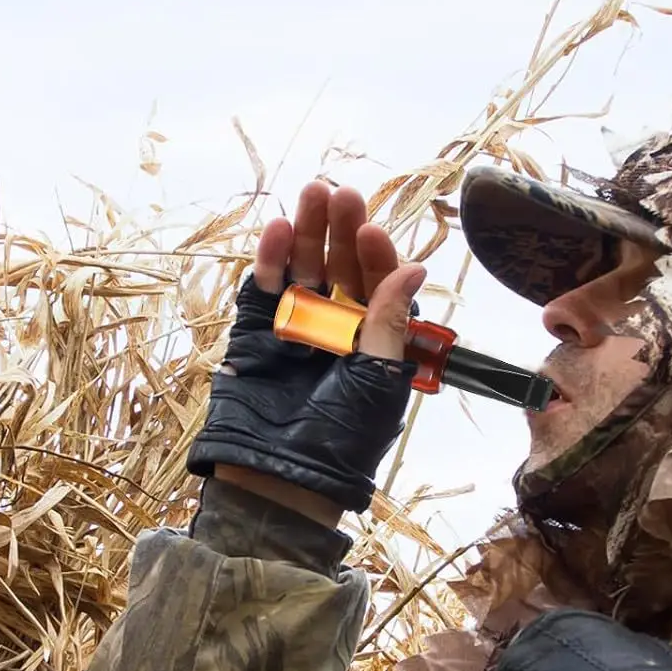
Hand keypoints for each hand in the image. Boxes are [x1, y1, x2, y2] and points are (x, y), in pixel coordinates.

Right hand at [189, 183, 426, 521]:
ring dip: (307, 231)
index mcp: (375, 343)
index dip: (377, 257)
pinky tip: (277, 228)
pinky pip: (264, 288)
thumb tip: (414, 267)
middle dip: (341, 230)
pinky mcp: (256, 332)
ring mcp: (296, 327)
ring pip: (303, 268)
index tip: (371, 231)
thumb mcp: (377, 381)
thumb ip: (389, 323)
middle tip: (340, 193)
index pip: (381, 286)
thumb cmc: (342, 440)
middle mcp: (339, 330)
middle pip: (343, 267)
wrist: (281, 477)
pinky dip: (269, 259)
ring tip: (310, 192)